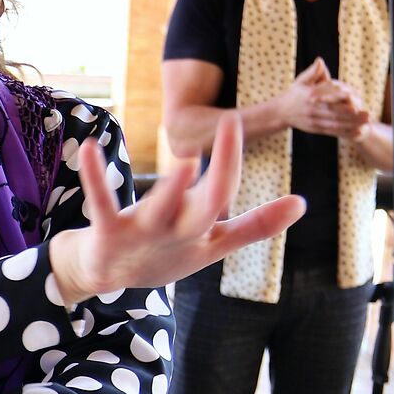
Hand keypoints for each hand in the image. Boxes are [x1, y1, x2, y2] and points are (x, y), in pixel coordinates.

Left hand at [53, 114, 304, 302]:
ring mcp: (142, 233)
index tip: (233, 120)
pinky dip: (96, 178)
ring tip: (186, 162)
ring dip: (173, 190)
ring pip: (160, 212)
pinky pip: (104, 204)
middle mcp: (175, 231)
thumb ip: (255, 225)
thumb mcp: (213, 243)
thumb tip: (301, 204)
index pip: (223, 193)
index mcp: (200, 228)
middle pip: (202, 209)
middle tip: (229, 134)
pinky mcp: (108, 232)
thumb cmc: (165, 253)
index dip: (229, 160)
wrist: (108, 274)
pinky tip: (91, 150)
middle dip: (216, 182)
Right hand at [280, 58, 368, 140]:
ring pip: (336, 124)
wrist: (281, 112)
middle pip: (336, 114)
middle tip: (368, 115)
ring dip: (353, 125)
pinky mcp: (317, 129)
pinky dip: (346, 132)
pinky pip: (333, 131)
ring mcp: (315, 121)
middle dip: (353, 116)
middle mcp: (314, 111)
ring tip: (366, 124)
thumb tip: (320, 61)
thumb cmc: (294, 94)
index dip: (342, 100)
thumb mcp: (301, 80)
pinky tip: (357, 132)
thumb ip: (313, 72)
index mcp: (311, 97)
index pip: (328, 99)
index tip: (356, 100)